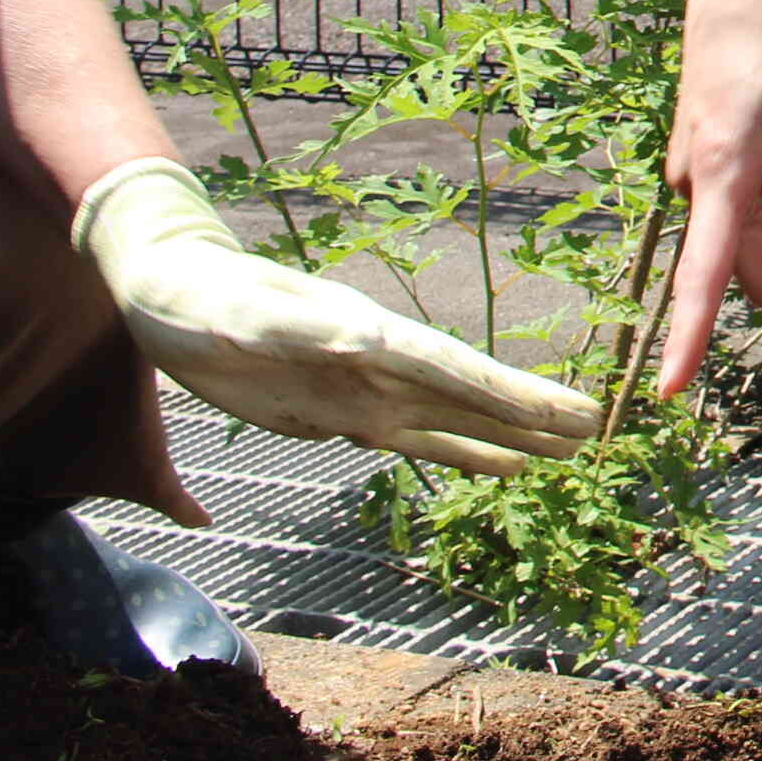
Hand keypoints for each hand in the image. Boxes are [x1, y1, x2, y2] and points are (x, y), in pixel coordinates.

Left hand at [73, 159, 601, 473]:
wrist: (168, 294)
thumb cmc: (197, 300)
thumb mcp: (239, 315)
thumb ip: (294, 329)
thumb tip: (365, 343)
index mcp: (365, 337)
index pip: (452, 371)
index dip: (509, 395)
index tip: (564, 412)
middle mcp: (379, 364)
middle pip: (468, 395)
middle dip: (530, 414)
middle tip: (593, 431)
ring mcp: (364, 391)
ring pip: (452, 420)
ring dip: (507, 436)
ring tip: (565, 452)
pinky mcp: (340, 415)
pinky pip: (416, 439)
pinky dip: (462, 452)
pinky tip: (500, 466)